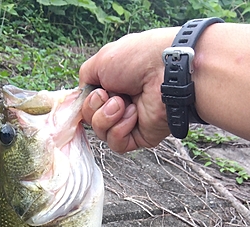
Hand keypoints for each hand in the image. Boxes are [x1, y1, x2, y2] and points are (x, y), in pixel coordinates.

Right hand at [79, 28, 177, 151]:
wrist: (166, 71)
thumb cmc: (138, 59)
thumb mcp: (101, 61)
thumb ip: (85, 77)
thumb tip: (83, 94)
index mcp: (112, 86)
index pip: (87, 103)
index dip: (85, 103)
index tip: (92, 93)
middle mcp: (120, 104)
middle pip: (90, 119)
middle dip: (94, 108)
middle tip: (109, 95)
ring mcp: (129, 122)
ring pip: (101, 133)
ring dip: (106, 118)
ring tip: (123, 103)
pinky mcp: (139, 138)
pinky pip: (116, 144)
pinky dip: (119, 129)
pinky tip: (132, 114)